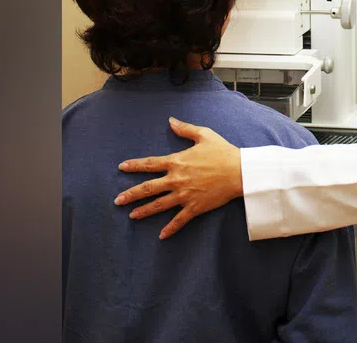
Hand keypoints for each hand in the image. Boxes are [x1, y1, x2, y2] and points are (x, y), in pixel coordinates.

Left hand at [114, 118, 242, 238]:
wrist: (239, 171)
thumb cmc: (223, 152)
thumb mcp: (204, 135)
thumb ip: (185, 129)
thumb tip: (171, 121)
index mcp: (177, 161)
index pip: (150, 164)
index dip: (134, 166)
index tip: (121, 168)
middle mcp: (177, 179)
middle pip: (149, 188)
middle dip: (131, 194)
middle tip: (117, 200)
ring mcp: (184, 195)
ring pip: (159, 205)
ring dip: (144, 210)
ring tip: (131, 215)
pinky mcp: (195, 207)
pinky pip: (179, 220)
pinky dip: (170, 228)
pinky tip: (161, 235)